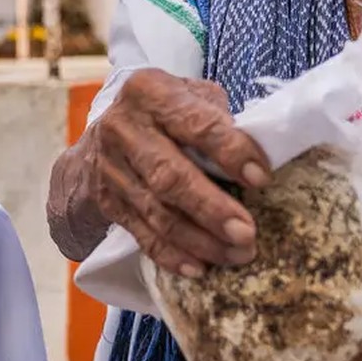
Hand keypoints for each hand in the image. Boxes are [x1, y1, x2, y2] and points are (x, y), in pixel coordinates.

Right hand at [83, 68, 270, 276]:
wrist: (100, 139)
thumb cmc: (165, 115)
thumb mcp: (190, 97)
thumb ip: (219, 118)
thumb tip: (258, 156)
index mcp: (150, 92)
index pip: (196, 124)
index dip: (231, 151)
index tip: (261, 178)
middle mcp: (124, 129)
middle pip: (170, 175)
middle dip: (212, 208)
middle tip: (247, 233)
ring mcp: (111, 169)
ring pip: (157, 212)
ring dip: (200, 240)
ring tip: (237, 254)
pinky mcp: (107, 203)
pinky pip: (142, 235)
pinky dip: (172, 255)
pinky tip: (200, 268)